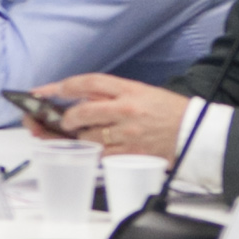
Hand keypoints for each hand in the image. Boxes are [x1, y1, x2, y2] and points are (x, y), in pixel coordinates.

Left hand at [36, 74, 189, 159]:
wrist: (196, 131)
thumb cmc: (168, 111)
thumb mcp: (142, 92)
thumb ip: (111, 95)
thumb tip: (77, 100)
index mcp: (130, 90)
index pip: (89, 82)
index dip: (60, 86)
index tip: (42, 92)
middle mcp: (127, 109)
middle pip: (81, 112)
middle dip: (62, 118)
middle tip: (56, 121)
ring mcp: (128, 133)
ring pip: (87, 137)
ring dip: (73, 138)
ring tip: (67, 136)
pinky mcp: (131, 153)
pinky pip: (100, 155)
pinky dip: (89, 153)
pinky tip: (84, 150)